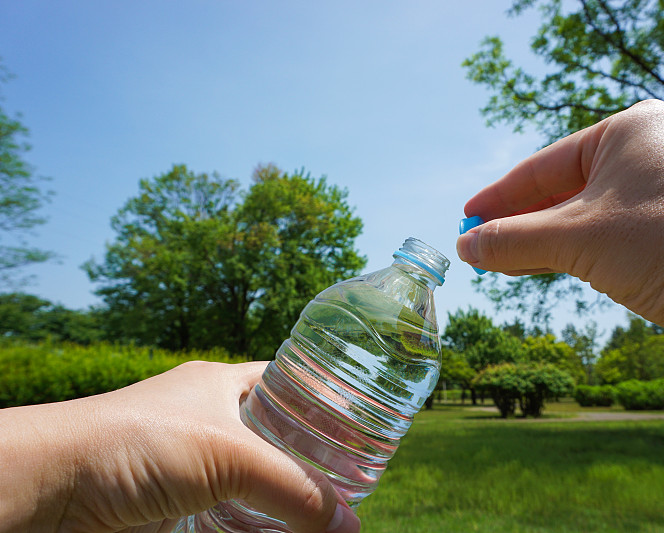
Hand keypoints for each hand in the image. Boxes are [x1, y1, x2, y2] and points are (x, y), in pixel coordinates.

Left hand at [0, 361, 359, 532]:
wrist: (54, 491)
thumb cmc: (135, 442)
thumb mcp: (227, 455)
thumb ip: (293, 489)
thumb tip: (351, 525)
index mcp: (225, 386)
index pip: (288, 384)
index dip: (323, 400)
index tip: (360, 424)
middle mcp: (212, 423)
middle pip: (278, 441)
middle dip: (313, 465)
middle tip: (355, 484)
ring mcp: (194, 469)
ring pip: (257, 487)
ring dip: (289, 507)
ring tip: (331, 523)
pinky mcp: (179, 511)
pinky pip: (233, 522)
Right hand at [457, 99, 663, 373]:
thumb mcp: (578, 239)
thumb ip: (513, 241)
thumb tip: (465, 247)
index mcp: (626, 133)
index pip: (542, 167)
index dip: (498, 197)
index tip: (463, 219)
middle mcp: (645, 158)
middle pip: (559, 193)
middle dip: (516, 223)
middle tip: (474, 247)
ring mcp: (659, 197)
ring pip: (581, 221)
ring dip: (539, 244)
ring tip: (497, 263)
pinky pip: (604, 241)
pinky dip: (570, 256)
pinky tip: (539, 270)